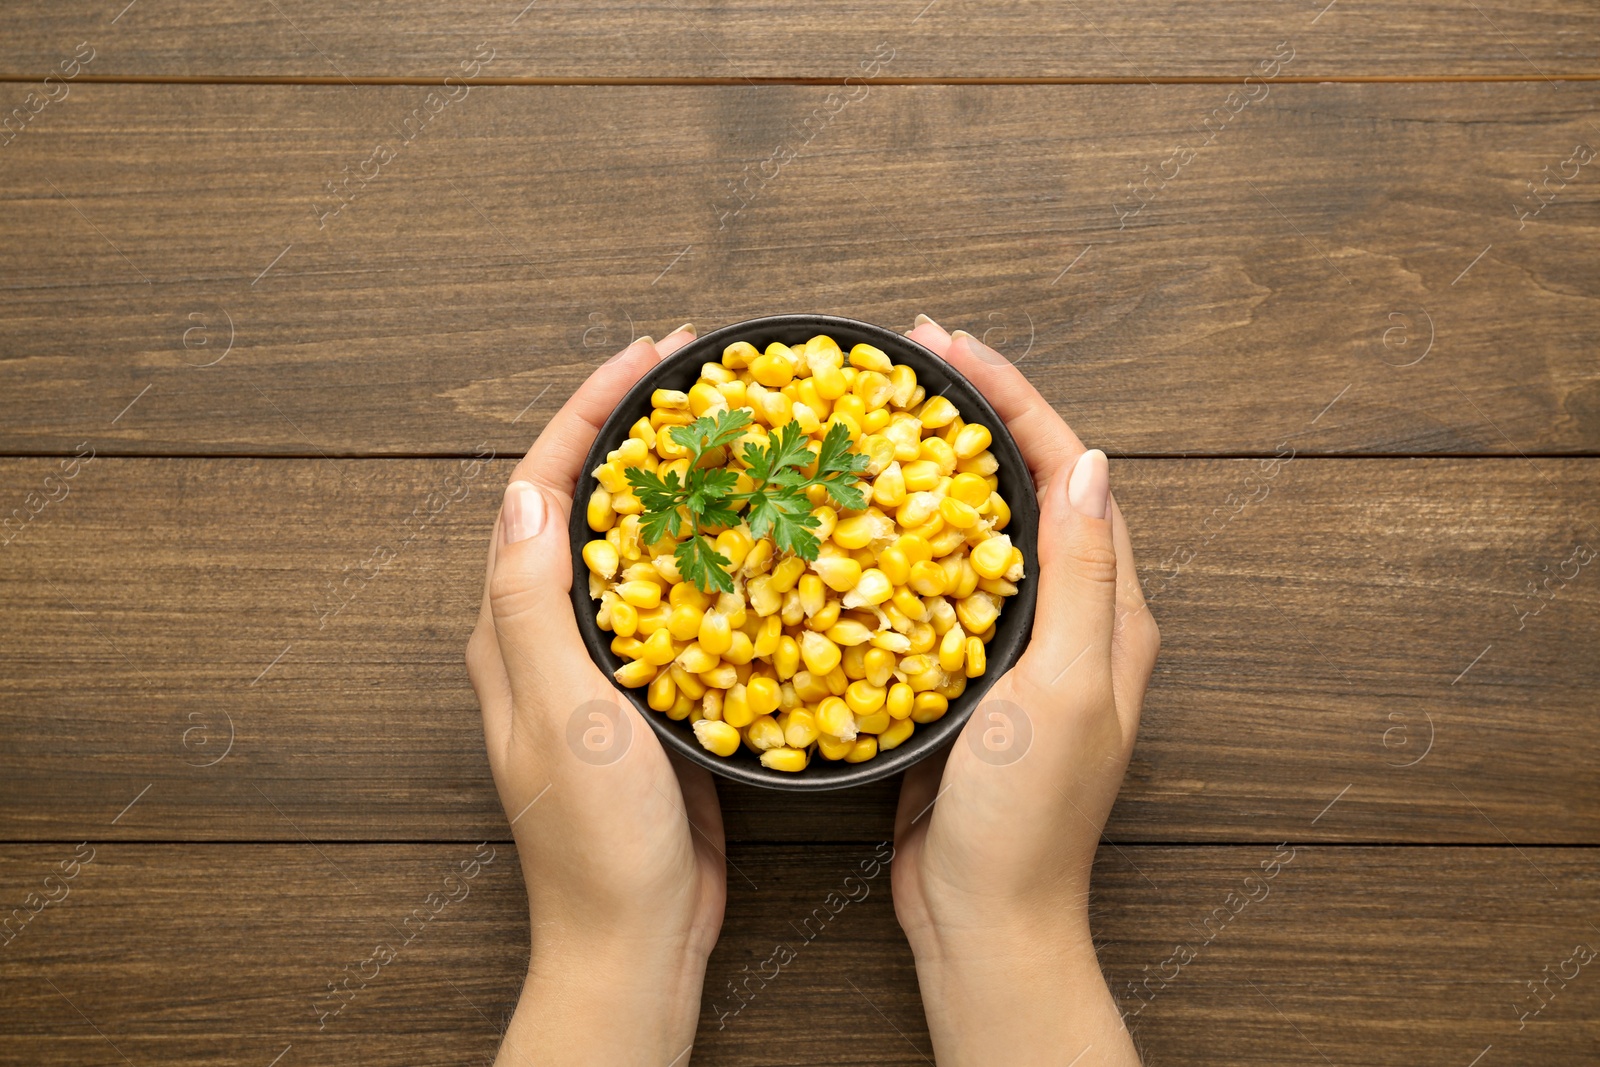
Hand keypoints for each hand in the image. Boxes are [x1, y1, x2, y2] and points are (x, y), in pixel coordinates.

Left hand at [466, 326, 726, 1066]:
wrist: (635, 940)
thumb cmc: (595, 841)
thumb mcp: (562, 711)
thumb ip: (533, 603)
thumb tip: (530, 489)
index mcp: (514, 630)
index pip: (542, 490)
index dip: (591, 413)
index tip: (648, 356)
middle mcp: (549, 638)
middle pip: (587, 504)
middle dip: (635, 431)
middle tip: (699, 382)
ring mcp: (602, 667)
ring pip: (638, 548)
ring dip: (679, 485)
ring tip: (735, 437)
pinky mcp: (650, 696)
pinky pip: (680, 602)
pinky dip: (714, 555)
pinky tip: (762, 539)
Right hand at [891, 317, 1159, 1065]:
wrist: (985, 919)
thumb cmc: (1027, 818)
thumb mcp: (1060, 688)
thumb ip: (1077, 577)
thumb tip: (1088, 463)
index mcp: (1109, 613)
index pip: (1070, 472)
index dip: (1014, 399)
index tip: (949, 345)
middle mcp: (1073, 621)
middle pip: (1030, 487)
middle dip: (976, 415)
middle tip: (910, 366)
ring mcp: (1019, 650)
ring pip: (982, 530)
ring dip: (939, 468)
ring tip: (881, 422)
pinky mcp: (970, 679)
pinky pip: (942, 585)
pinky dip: (905, 538)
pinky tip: (857, 523)